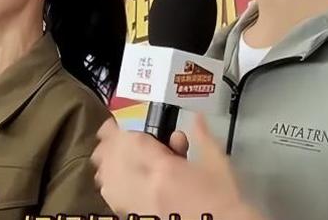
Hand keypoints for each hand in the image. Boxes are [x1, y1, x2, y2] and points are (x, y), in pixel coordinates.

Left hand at [91, 114, 266, 218]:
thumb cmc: (223, 197)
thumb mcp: (217, 163)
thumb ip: (203, 138)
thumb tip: (197, 118)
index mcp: (166, 170)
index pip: (134, 145)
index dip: (120, 132)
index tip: (113, 123)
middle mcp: (148, 189)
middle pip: (116, 163)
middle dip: (108, 148)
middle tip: (106, 136)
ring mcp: (142, 207)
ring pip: (111, 185)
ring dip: (107, 168)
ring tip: (105, 157)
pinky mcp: (141, 218)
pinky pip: (117, 204)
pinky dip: (111, 190)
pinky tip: (110, 183)